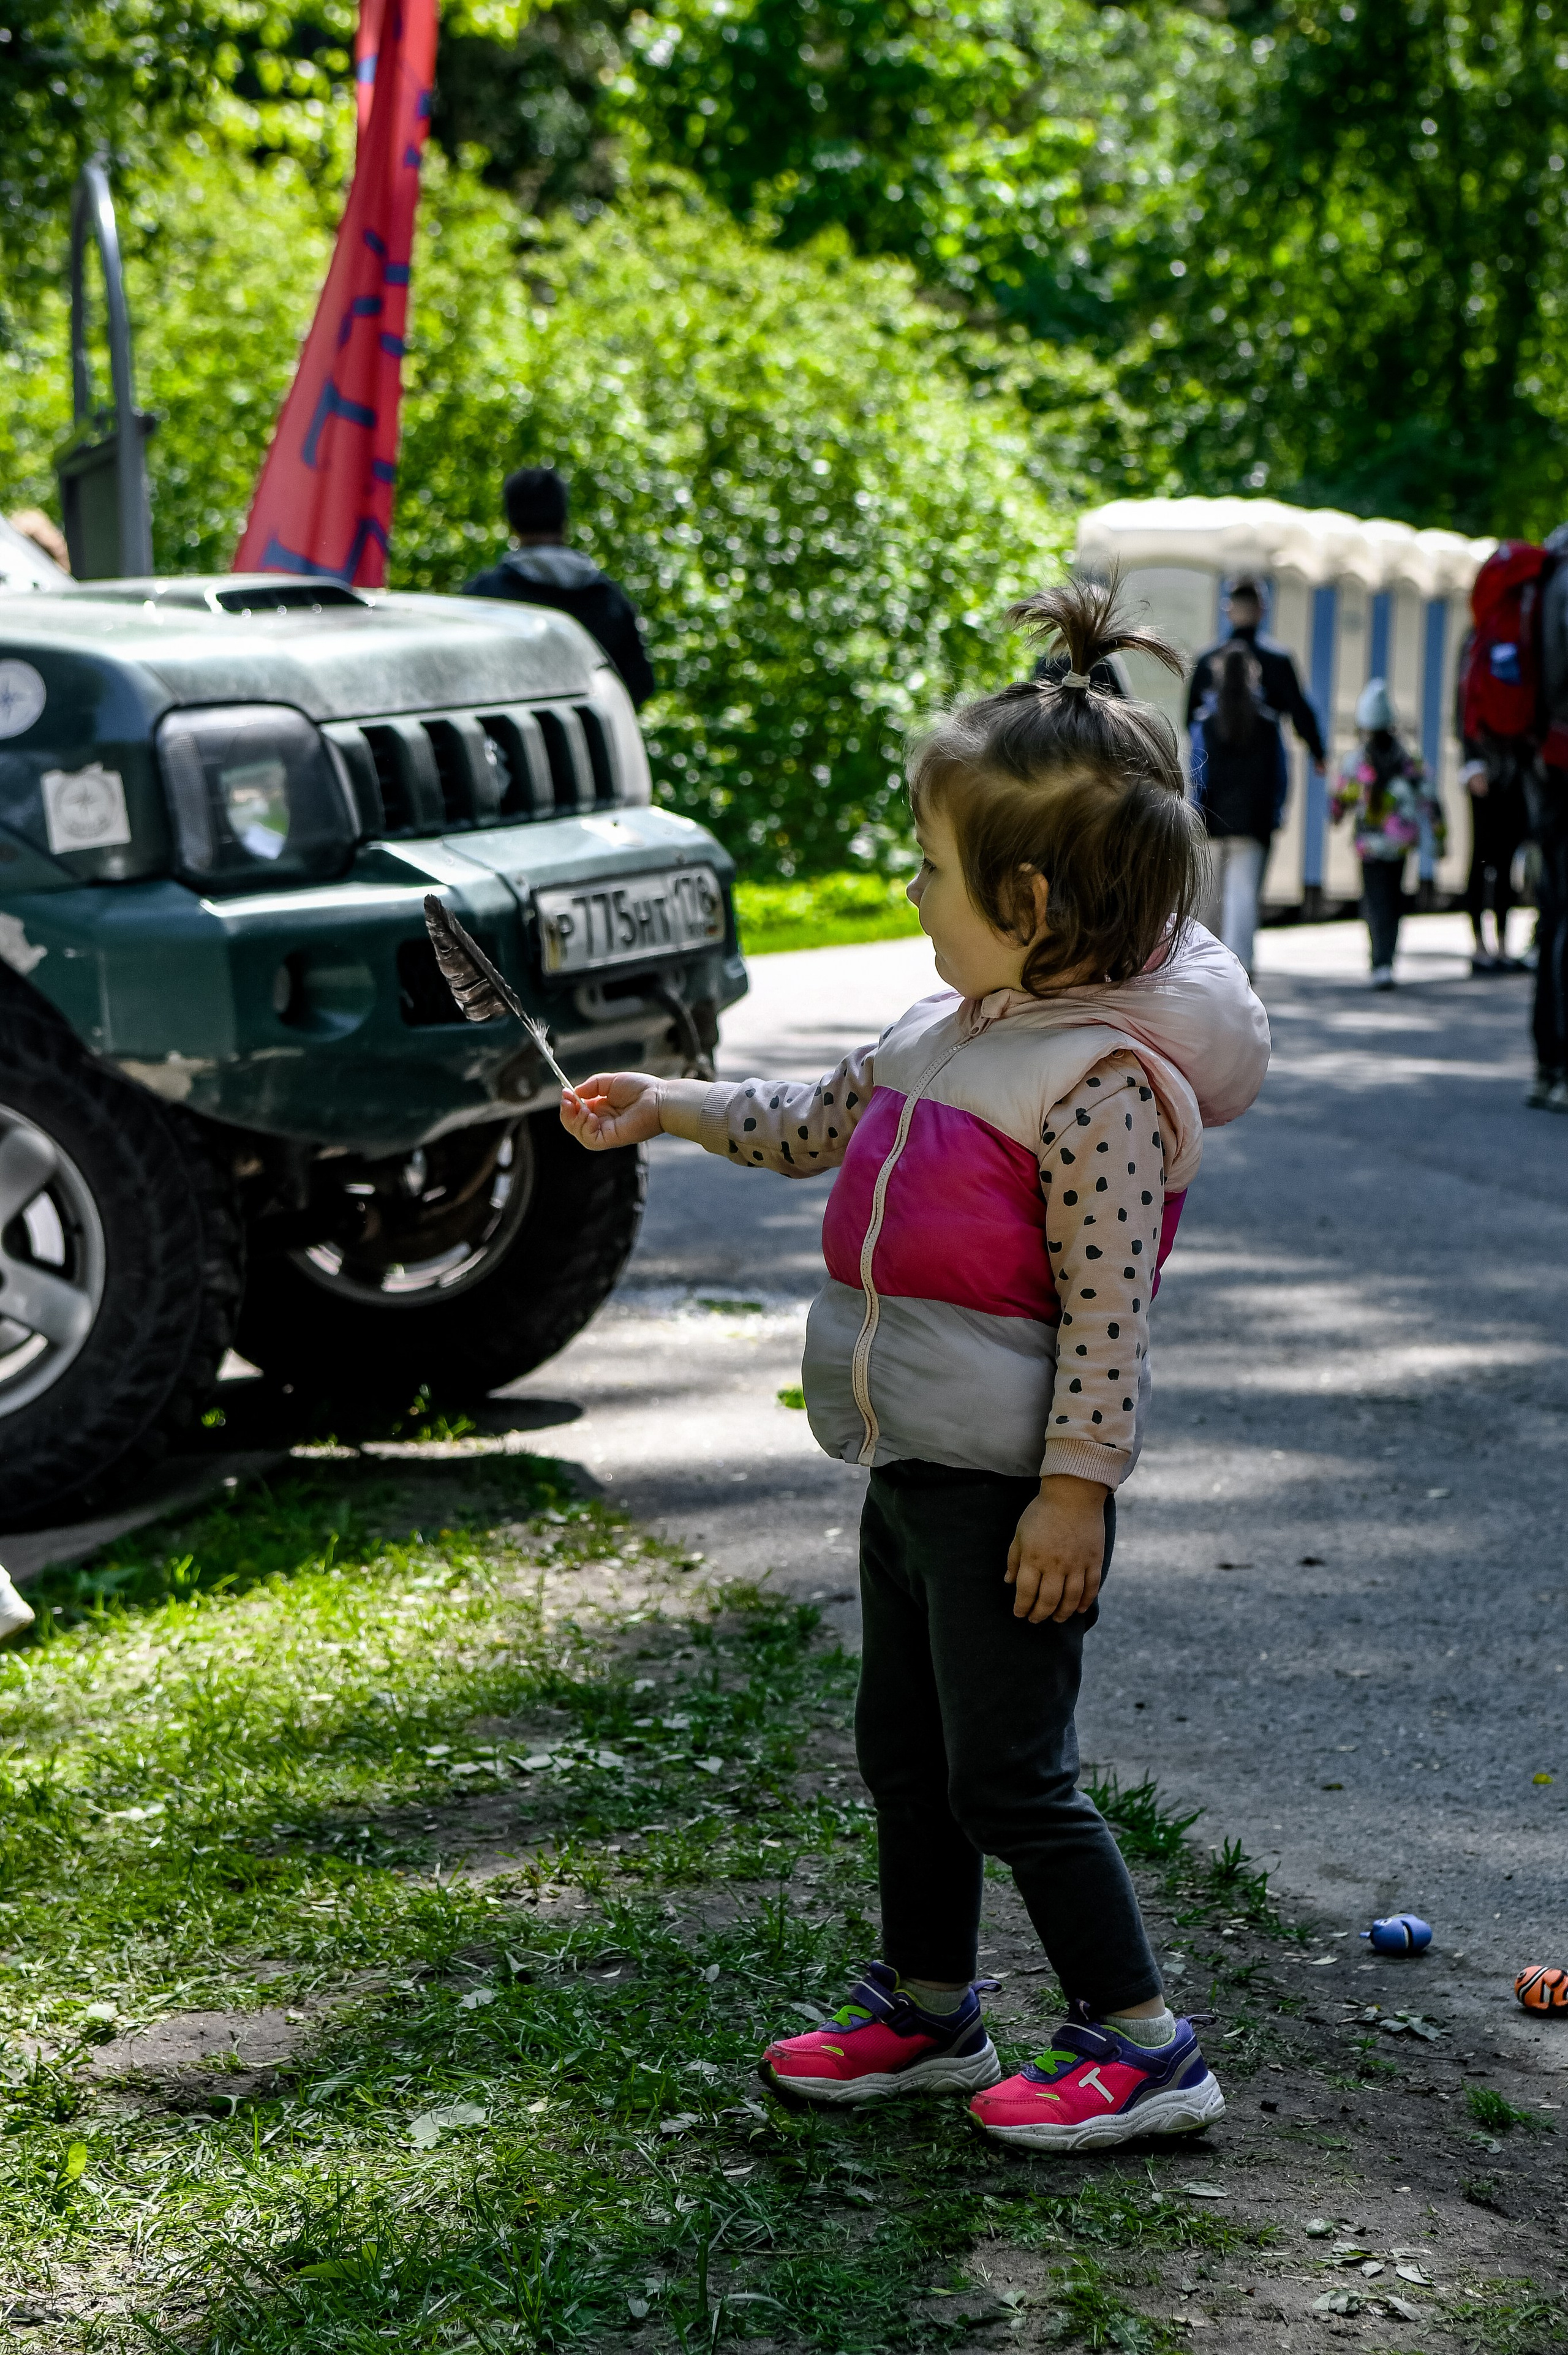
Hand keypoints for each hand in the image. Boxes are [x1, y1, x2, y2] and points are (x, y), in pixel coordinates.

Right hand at [559, 1070, 665, 1150]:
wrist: (660, 1098)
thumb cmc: (641, 1088)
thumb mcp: (611, 1081)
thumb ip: (592, 1086)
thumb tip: (574, 1092)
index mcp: (602, 1108)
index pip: (578, 1111)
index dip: (569, 1103)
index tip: (565, 1092)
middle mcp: (603, 1121)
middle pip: (575, 1124)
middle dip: (566, 1114)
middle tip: (567, 1101)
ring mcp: (607, 1131)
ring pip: (580, 1134)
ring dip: (575, 1121)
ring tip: (583, 1109)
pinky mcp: (613, 1139)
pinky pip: (591, 1141)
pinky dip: (586, 1129)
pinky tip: (591, 1117)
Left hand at [1006, 1474, 1109, 1623]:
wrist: (1074, 1494)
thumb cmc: (1042, 1512)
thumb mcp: (1021, 1532)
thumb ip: (1014, 1558)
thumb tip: (1008, 1581)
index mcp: (1034, 1557)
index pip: (1026, 1592)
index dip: (1022, 1607)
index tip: (1019, 1613)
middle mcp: (1055, 1565)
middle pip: (1048, 1600)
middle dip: (1040, 1614)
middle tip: (1035, 1619)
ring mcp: (1077, 1564)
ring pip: (1070, 1599)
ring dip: (1063, 1613)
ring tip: (1056, 1619)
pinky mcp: (1094, 1560)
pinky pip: (1091, 1587)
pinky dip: (1085, 1601)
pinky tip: (1079, 1609)